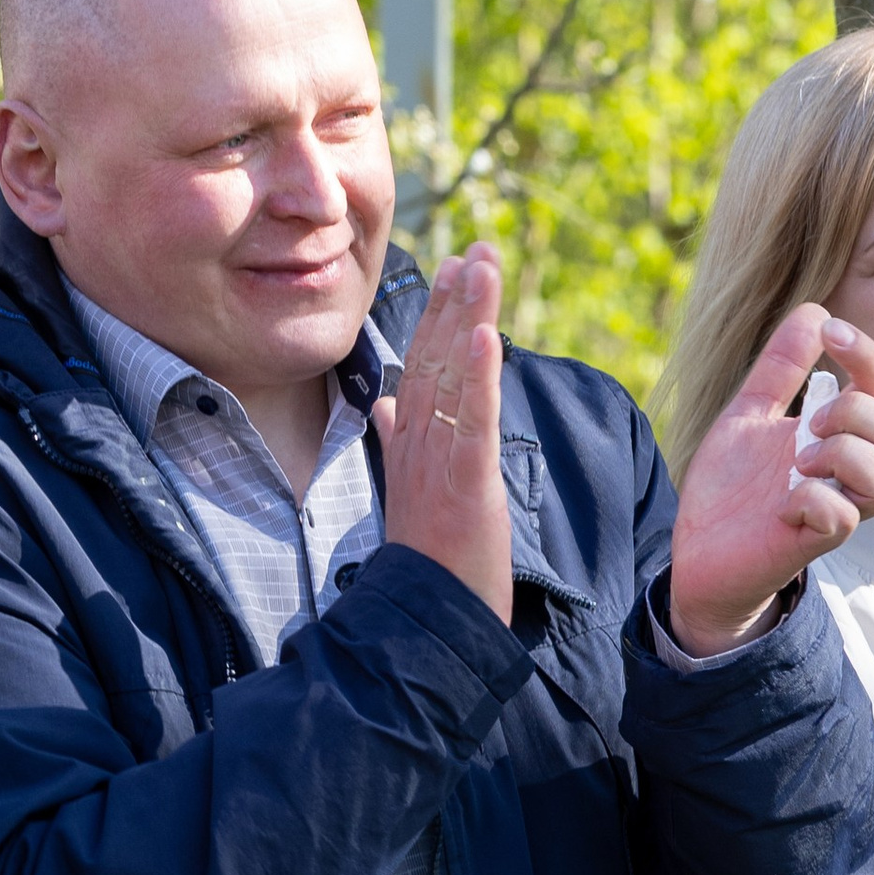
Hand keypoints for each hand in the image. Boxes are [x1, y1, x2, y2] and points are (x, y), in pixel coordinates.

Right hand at [377, 242, 511, 623]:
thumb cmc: (431, 567)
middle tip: (476, 250)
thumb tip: (387, 406)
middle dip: (456, 302)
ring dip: (468, 318)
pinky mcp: (465, 485)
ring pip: (454, 377)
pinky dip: (480, 377)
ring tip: (482, 267)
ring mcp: (440, 463)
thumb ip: (399, 446)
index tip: (454, 271)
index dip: (437, 317)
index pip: (423, 368)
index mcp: (412, 447)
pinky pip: (472, 422)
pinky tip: (486, 335)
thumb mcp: (413, 497)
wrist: (427, 624)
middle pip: (436, 359)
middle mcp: (420, 446)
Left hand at [667, 306, 873, 655]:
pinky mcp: (811, 544)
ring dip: (847, 456)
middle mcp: (848, 474)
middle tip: (808, 421)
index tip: (830, 333)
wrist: (696, 548)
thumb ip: (781, 369)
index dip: (868, 355)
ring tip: (800, 460)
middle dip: (861, 415)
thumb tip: (815, 311)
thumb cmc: (732, 487)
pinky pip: (842, 518)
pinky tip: (783, 501)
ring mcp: (835, 509)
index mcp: (839, 437)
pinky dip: (816, 500)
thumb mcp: (749, 412)